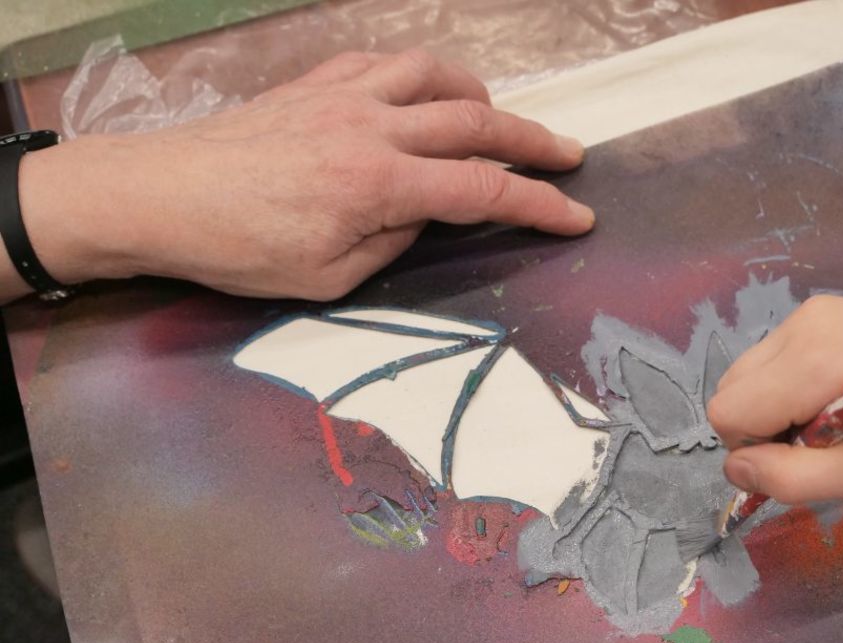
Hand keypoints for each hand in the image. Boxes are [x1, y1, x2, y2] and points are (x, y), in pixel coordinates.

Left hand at [7, 49, 592, 302]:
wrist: (161, 196)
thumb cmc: (240, 249)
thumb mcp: (328, 275)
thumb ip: (392, 241)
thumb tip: (424, 213)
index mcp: (379, 184)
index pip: (483, 191)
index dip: (539, 205)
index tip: (577, 217)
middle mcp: (372, 126)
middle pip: (477, 121)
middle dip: (533, 141)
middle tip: (569, 156)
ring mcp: (344, 95)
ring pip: (436, 74)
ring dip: (482, 94)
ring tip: (500, 118)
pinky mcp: (317, 82)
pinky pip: (387, 62)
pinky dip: (424, 74)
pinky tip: (427, 93)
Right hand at [707, 294, 842, 503]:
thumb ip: (792, 479)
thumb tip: (735, 469)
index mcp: (813, 362)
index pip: (727, 412)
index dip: (755, 449)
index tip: (808, 458)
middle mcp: (804, 324)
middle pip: (731, 389)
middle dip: (763, 426)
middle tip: (828, 442)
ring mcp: (813, 310)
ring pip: (749, 373)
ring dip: (778, 406)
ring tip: (841, 417)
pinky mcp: (824, 308)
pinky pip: (774, 356)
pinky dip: (792, 384)